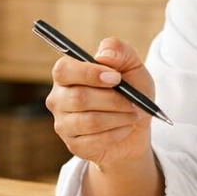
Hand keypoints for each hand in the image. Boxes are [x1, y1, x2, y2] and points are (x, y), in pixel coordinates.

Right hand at [45, 36, 155, 169]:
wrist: (138, 125)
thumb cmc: (131, 90)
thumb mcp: (132, 65)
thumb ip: (118, 50)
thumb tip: (103, 54)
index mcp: (67, 74)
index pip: (63, 70)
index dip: (89, 73)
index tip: (117, 78)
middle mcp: (58, 98)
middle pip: (78, 98)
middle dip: (113, 100)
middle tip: (133, 102)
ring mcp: (63, 124)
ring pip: (89, 121)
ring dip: (119, 117)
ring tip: (133, 114)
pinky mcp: (74, 145)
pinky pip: (95, 141)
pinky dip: (117, 133)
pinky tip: (125, 128)